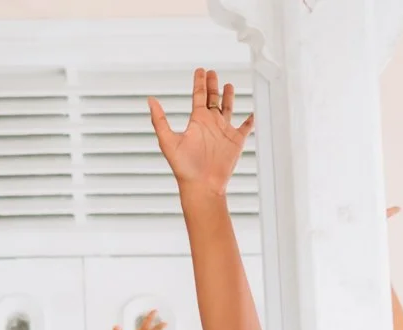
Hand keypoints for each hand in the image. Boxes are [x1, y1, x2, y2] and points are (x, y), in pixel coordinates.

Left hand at [149, 68, 252, 196]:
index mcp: (197, 121)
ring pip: (228, 109)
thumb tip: (149, 100)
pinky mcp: (236, 141)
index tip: (200, 70)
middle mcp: (210, 124)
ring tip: (228, 84)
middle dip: (212, 85)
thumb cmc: (184, 166)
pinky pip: (245, 127)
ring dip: (229, 97)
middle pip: (213, 99)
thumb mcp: (168, 140)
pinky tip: (253, 113)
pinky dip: (250, 120)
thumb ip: (159, 120)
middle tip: (212, 71)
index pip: (198, 96)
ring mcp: (224, 132)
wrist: (202, 185)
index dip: (199, 82)